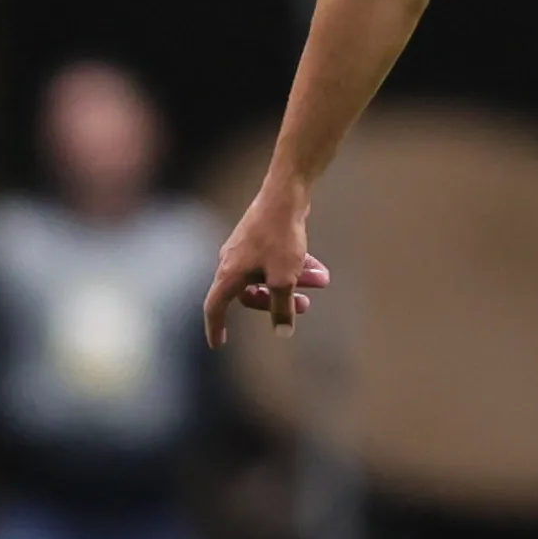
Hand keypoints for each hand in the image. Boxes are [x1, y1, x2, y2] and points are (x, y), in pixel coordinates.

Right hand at [204, 186, 332, 346]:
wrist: (286, 194)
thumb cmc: (280, 236)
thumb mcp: (284, 278)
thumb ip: (282, 307)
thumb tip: (282, 332)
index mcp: (229, 273)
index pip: (215, 306)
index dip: (215, 327)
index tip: (218, 344)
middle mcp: (231, 261)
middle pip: (250, 293)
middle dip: (278, 302)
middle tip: (305, 307)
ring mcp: (246, 247)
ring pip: (267, 274)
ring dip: (294, 282)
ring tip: (322, 281)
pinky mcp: (261, 236)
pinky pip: (275, 260)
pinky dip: (294, 266)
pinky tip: (319, 267)